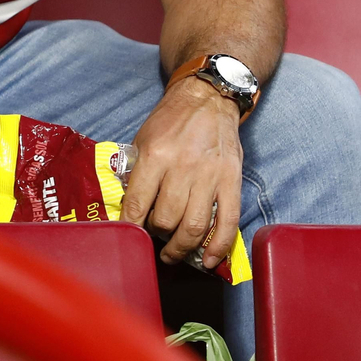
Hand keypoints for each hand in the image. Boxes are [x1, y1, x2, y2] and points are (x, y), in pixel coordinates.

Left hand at [120, 77, 243, 268]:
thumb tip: (128, 208)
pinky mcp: (232, 181)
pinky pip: (228, 221)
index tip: (129, 237)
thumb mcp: (143, 139)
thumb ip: (136, 172)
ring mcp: (210, 176)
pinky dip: (219, 246)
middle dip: (157, 236)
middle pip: (167, 219)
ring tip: (172, 255)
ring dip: (182, 248)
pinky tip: (208, 261)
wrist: (208, 99)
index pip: (138, 203)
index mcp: (156, 156)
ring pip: (195, 226)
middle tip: (154, 239)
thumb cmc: (170, 120)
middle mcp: (183, 168)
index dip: (132, 226)